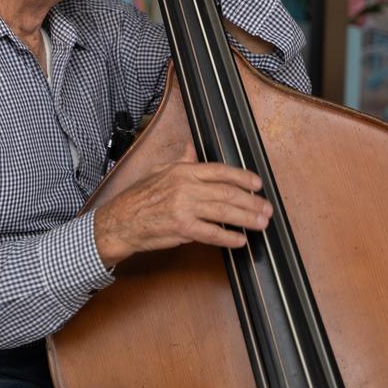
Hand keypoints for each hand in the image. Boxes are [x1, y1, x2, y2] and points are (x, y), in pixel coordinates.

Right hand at [94, 144, 271, 266]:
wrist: (120, 221)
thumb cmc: (137, 198)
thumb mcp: (158, 171)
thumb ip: (180, 161)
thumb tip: (191, 148)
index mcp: (182, 171)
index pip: (220, 171)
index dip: (243, 177)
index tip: (258, 184)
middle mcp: (185, 187)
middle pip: (227, 193)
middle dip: (251, 201)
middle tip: (266, 208)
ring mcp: (184, 208)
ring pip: (223, 212)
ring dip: (246, 218)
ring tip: (260, 223)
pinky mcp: (181, 228)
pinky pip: (211, 233)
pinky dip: (228, 237)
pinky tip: (239, 240)